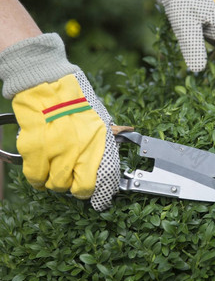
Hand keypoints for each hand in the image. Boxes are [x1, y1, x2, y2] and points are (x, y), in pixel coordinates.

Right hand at [0, 34, 119, 210]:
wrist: (47, 81)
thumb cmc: (75, 97)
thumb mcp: (100, 117)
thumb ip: (106, 139)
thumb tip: (114, 154)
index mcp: (98, 143)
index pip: (102, 182)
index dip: (100, 195)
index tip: (98, 199)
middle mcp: (78, 151)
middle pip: (75, 188)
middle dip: (73, 186)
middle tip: (70, 177)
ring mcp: (55, 152)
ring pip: (55, 185)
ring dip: (54, 181)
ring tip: (54, 170)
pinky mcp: (34, 150)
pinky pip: (35, 177)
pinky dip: (37, 177)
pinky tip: (40, 169)